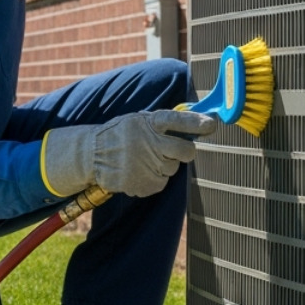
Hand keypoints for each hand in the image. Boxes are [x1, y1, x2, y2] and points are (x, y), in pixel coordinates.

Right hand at [42, 109, 217, 198]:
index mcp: (150, 122)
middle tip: (172, 149)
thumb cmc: (121, 134)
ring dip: (163, 165)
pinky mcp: (144, 184)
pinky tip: (138, 170)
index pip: (180, 120)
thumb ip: (163, 122)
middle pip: (187, 151)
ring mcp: (148, 165)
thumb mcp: (139, 120)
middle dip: (184, 151)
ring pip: (173, 169)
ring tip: (144, 159)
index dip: (198, 123)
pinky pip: (161, 183)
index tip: (212, 124)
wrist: (92, 155)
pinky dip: (153, 179)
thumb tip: (197, 120)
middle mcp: (152, 143)